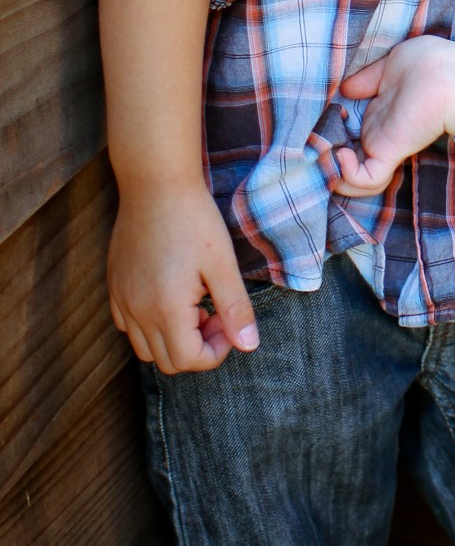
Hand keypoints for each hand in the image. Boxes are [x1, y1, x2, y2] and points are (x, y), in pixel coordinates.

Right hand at [108, 178, 259, 372]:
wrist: (156, 184)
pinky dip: (150, 325)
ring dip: (173, 338)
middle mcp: (136, 312)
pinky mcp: (114, 286)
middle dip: (198, 347)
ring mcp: (121, 300)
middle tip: (215, 311)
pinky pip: (127, 326)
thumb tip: (249, 346)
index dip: (217, 350)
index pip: (190, 361)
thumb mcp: (222, 263)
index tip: (228, 319)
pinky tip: (170, 294)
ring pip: (145, 348)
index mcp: (165, 309)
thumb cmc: (194, 220)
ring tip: (194, 302)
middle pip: (168, 361)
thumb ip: (235, 309)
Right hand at [333, 35, 454, 197]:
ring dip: (333, 172)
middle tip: (312, 147)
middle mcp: (378, 132)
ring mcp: (383, 144)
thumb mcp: (390, 65)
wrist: (448, 73)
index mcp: (379, 114)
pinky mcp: (389, 151)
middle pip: (348, 159)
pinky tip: (341, 155)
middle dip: (325, 158)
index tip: (320, 124)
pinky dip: (347, 175)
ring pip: (353, 177)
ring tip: (322, 155)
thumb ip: (367, 80)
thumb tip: (345, 89)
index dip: (332, 134)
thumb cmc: (427, 63)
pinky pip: (364, 178)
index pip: (351, 134)